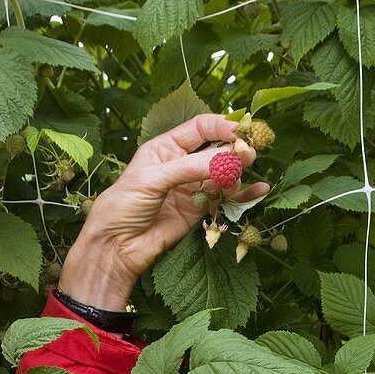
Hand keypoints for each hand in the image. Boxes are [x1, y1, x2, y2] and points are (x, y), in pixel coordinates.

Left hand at [60, 113, 269, 310]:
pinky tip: (258, 190)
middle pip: (215, 151)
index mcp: (165, 148)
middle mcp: (180, 165)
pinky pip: (223, 200)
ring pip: (222, 176)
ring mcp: (190, 189)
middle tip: (250, 154)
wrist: (116, 247)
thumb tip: (225, 158)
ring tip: (242, 177)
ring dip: (236, 175)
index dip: (221, 126)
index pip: (200, 129)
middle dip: (233, 151)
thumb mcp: (152, 179)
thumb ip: (189, 168)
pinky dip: (241, 196)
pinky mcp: (197, 211)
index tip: (240, 131)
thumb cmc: (123, 206)